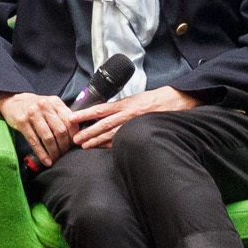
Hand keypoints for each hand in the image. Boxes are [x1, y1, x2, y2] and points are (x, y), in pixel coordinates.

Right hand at [0, 91, 75, 166]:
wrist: (14, 100)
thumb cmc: (36, 106)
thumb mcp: (51, 105)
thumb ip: (63, 116)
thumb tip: (76, 135)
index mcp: (55, 102)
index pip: (70, 121)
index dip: (73, 136)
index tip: (73, 146)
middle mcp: (45, 106)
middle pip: (60, 130)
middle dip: (64, 146)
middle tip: (65, 155)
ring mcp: (32, 113)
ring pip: (48, 137)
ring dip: (54, 152)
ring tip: (56, 159)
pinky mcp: (22, 122)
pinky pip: (34, 141)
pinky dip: (42, 154)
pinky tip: (46, 161)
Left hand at [67, 83, 198, 149]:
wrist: (176, 102)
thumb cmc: (155, 99)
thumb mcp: (135, 98)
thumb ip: (120, 105)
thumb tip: (104, 111)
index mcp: (124, 104)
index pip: (99, 109)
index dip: (85, 114)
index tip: (72, 118)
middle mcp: (127, 114)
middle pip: (102, 125)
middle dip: (88, 133)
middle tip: (74, 139)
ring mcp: (133, 125)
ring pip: (111, 135)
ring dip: (96, 141)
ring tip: (84, 146)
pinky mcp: (140, 131)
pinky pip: (123, 140)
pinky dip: (111, 145)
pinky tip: (102, 149)